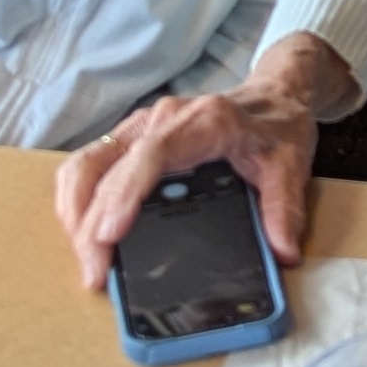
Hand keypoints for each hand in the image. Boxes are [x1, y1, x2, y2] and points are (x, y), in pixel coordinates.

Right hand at [54, 34, 359, 290]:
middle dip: (91, 223)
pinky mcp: (131, 137)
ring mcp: (142, 126)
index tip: (109, 233)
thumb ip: (285, 209)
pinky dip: (79, 199)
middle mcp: (164, 119)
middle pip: (108, 166)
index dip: (124, 194)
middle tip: (95, 272)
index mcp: (204, 122)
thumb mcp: (291, 166)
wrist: (275, 94)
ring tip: (85, 259)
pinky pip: (91, 163)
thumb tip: (282, 252)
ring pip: (88, 162)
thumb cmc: (277, 126)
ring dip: (75, 211)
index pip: (151, 155)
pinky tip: (83, 232)